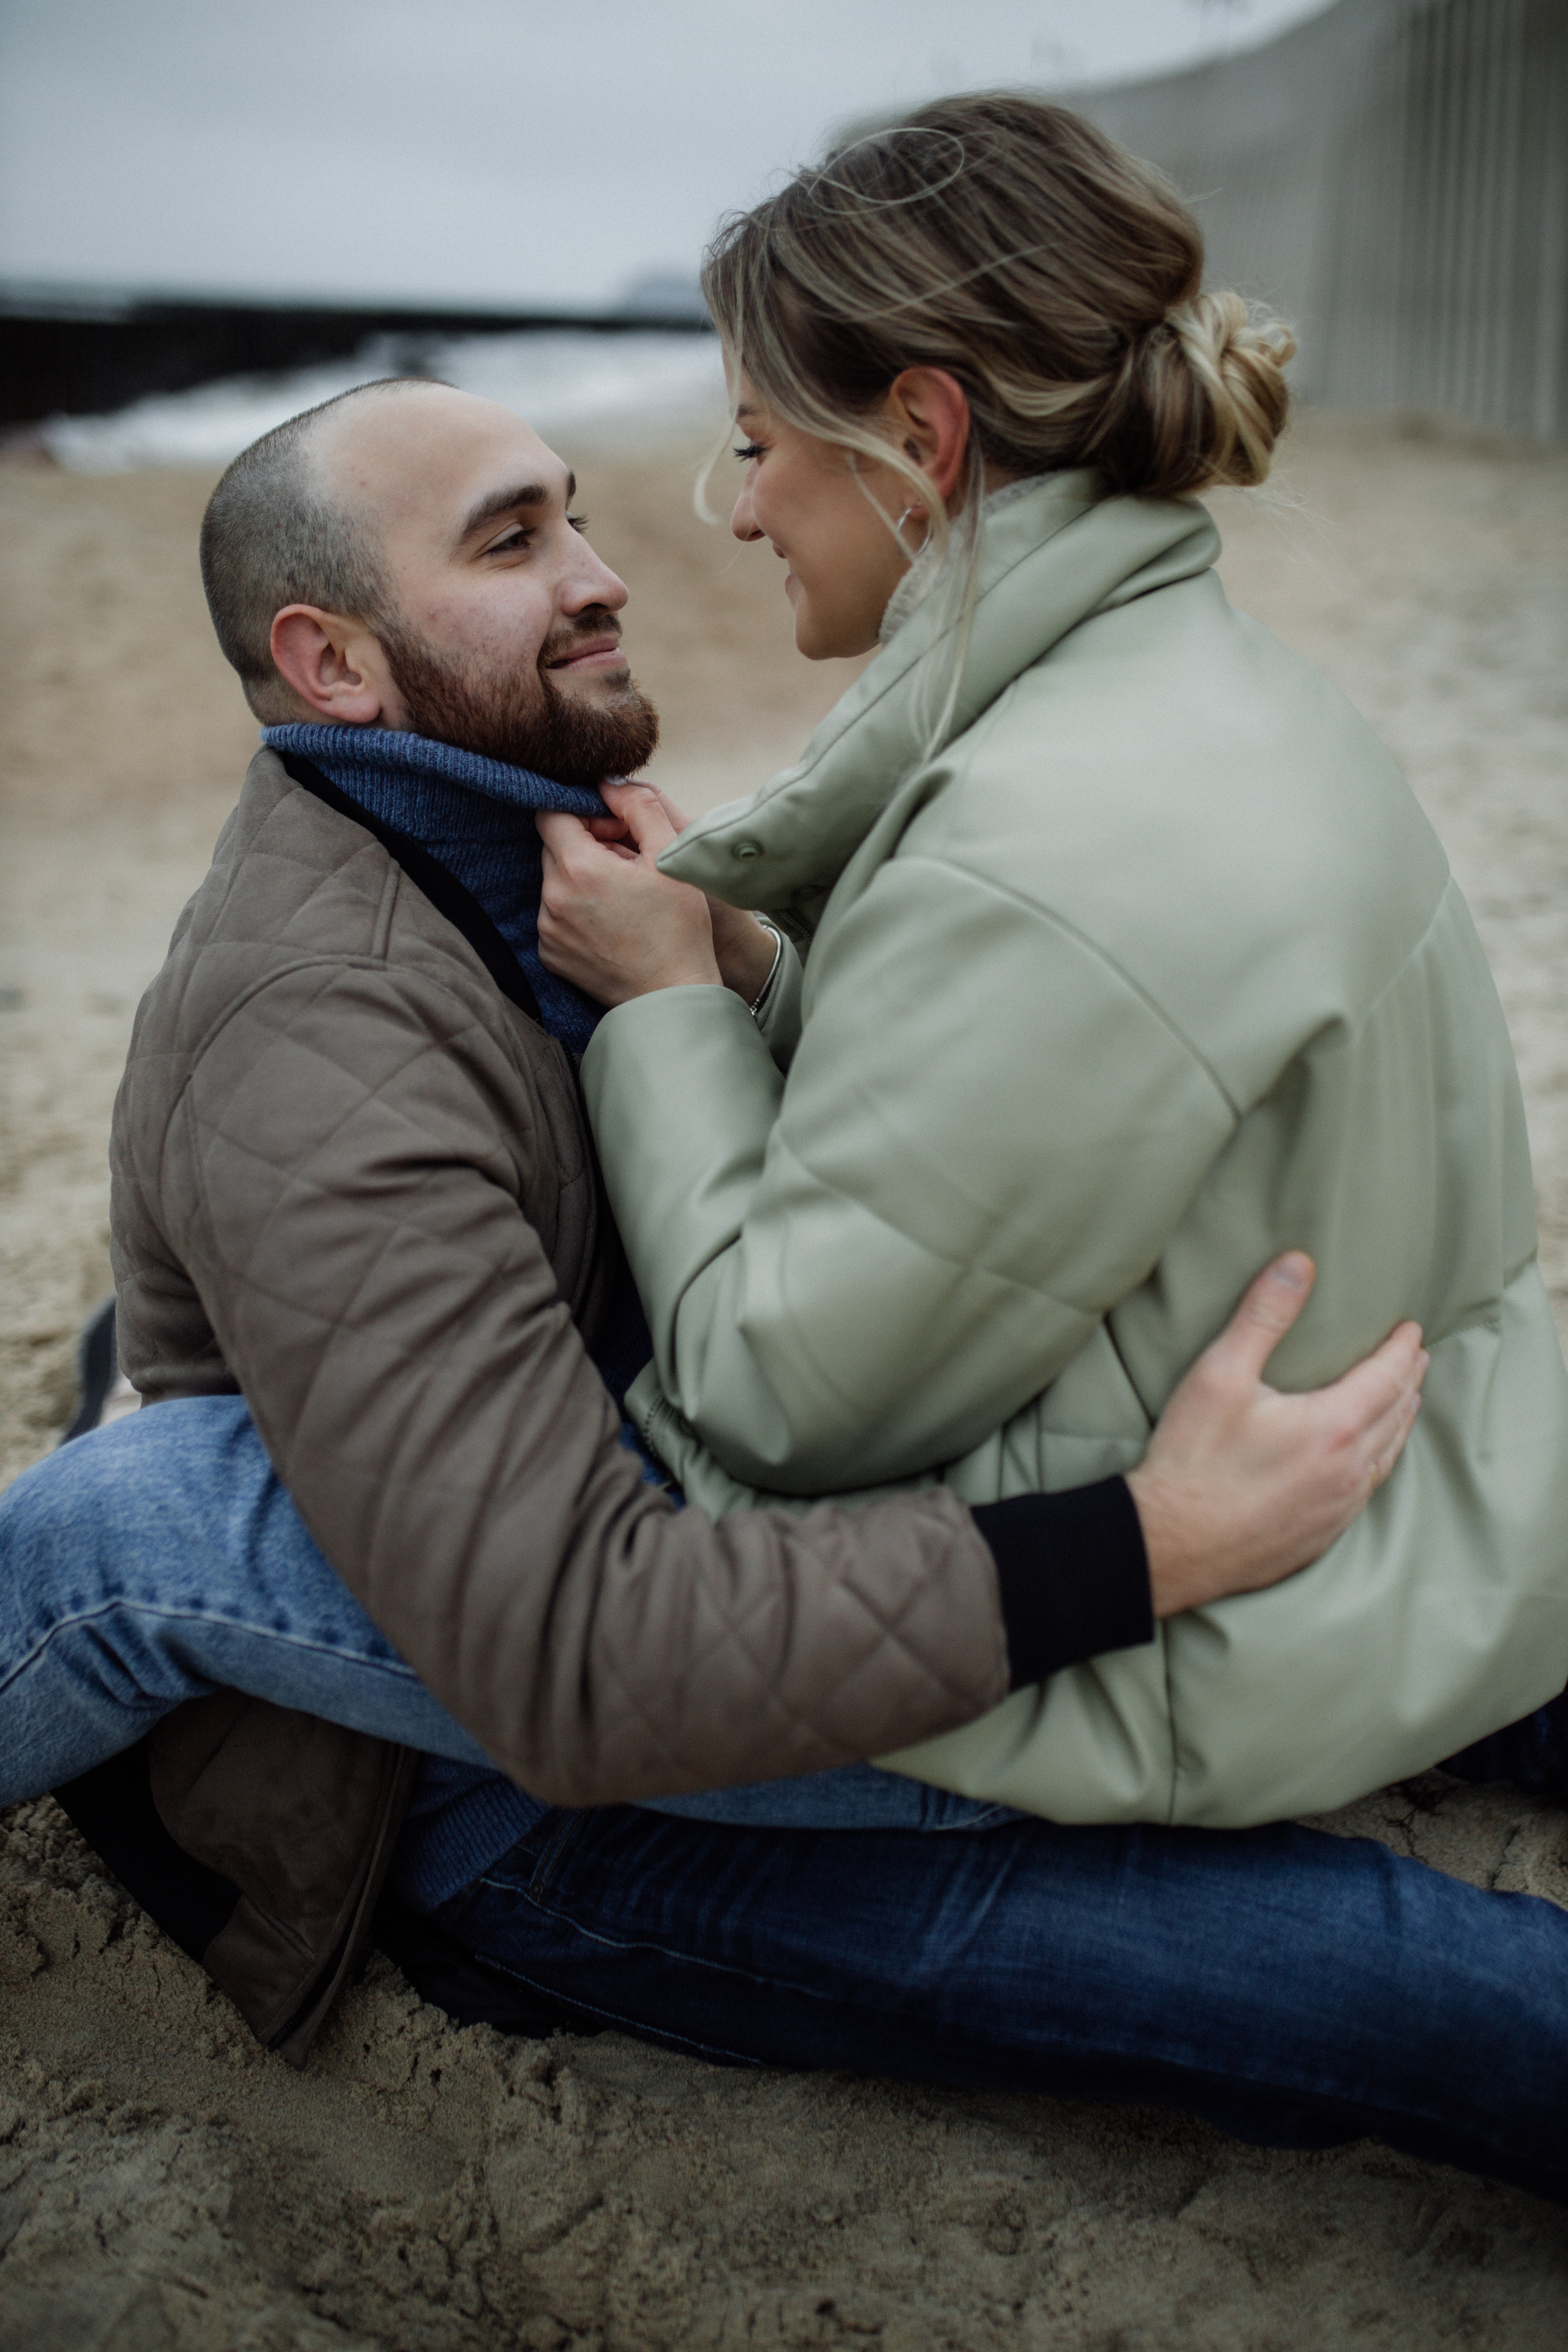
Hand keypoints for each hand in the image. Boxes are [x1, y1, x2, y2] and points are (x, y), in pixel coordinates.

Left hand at [537, 785, 720, 1003]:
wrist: (673, 998)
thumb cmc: (679, 927)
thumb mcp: (670, 855)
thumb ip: (639, 806)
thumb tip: (609, 781)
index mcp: (578, 867)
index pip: (552, 812)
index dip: (585, 812)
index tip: (616, 829)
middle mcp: (552, 898)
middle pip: (553, 846)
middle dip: (585, 844)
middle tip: (627, 864)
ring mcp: (547, 930)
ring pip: (555, 881)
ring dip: (581, 878)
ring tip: (622, 897)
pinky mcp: (549, 955)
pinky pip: (555, 915)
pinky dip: (576, 910)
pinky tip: (611, 923)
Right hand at [1126, 1252, 1426, 1618]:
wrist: (1170, 1545)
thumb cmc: (1192, 1460)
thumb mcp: (1220, 1374)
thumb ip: (1263, 1315)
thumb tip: (1298, 1263)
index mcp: (1334, 1427)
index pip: (1387, 1376)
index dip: (1402, 1349)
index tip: (1411, 1329)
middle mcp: (1348, 1471)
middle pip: (1396, 1415)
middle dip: (1408, 1381)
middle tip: (1416, 1358)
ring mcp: (1338, 1509)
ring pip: (1386, 1457)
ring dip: (1399, 1423)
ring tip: (1403, 1402)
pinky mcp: (1320, 1536)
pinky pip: (1366, 1492)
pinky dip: (1378, 1463)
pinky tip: (1367, 1463)